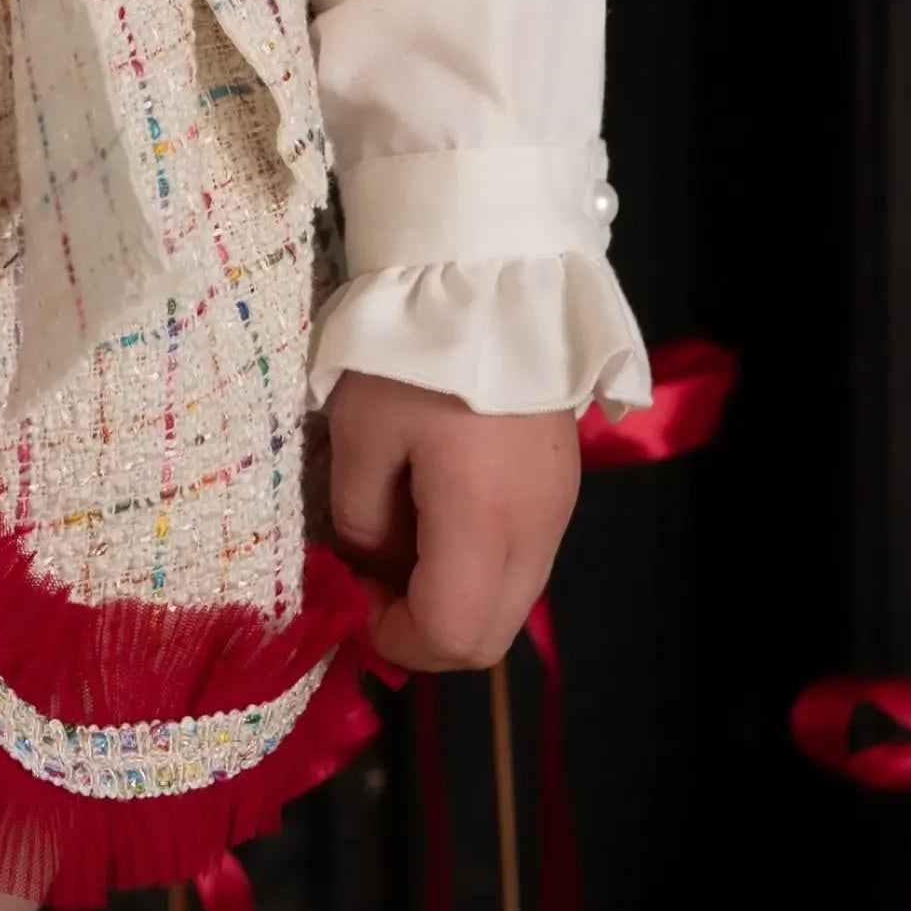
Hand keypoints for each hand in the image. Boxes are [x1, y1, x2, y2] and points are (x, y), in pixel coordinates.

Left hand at [321, 375, 583, 675]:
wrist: (496, 272)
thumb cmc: (414, 351)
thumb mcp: (360, 433)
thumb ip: (360, 518)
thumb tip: (372, 563)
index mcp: (484, 524)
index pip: (451, 637)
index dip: (391, 635)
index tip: (350, 589)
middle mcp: (535, 533)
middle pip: (486, 638)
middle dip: (421, 631)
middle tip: (371, 580)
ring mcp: (557, 511)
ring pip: (506, 602)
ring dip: (450, 597)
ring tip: (400, 536)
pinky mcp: (560, 488)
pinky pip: (518, 559)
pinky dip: (474, 563)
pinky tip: (438, 508)